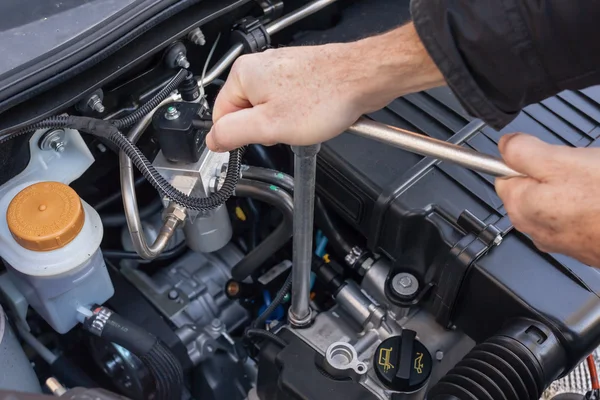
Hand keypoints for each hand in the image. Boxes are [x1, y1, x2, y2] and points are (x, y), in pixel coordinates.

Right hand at [205, 24, 444, 151]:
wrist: (364, 78)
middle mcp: (261, 67)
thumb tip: (212, 140)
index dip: (239, 135)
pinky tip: (314, 114)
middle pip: (247, 112)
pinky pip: (290, 103)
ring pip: (271, 110)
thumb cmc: (325, 96)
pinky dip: (301, 113)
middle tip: (288, 129)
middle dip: (266, 128)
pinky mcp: (301, 75)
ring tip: (305, 120)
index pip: (221, 115)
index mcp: (244, 75)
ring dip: (285, 123)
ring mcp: (282, 70)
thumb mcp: (270, 126)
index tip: (258, 140)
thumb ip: (233, 134)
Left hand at [495, 133, 599, 266]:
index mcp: (520, 206)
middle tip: (580, 171)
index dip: (527, 160)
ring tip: (595, 186)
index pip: (504, 175)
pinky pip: (576, 215)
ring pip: (556, 200)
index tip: (550, 157)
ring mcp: (557, 239)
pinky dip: (587, 205)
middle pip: (531, 187)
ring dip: (573, 189)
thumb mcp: (560, 161)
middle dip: (553, 174)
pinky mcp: (581, 245)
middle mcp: (533, 227)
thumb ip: (523, 151)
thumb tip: (505, 144)